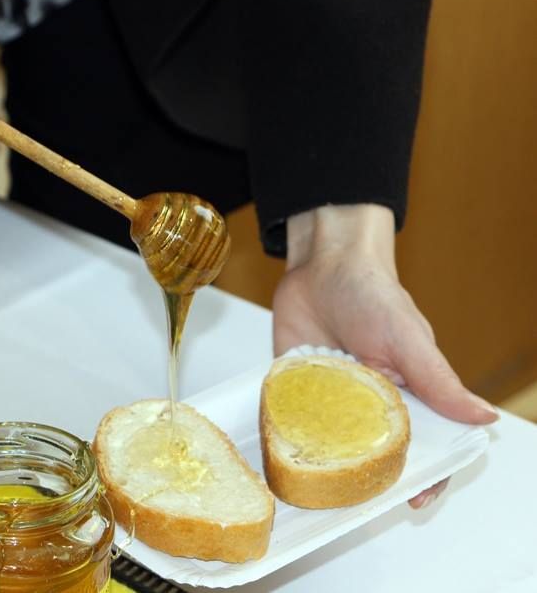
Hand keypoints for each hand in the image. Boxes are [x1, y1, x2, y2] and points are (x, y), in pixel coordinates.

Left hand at [272, 204, 497, 507]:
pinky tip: (277, 450)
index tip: (412, 498)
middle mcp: (364, 401)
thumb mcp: (409, 340)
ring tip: (313, 486)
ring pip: (324, 439)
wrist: (321, 263)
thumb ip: (439, 381)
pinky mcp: (291, 382)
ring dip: (319, 458)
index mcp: (403, 395)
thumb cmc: (373, 294)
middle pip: (367, 450)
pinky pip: (286, 413)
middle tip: (353, 498)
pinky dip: (283, 429)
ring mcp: (326, 394)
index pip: (417, 444)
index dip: (418, 473)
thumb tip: (484, 418)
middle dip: (363, 475)